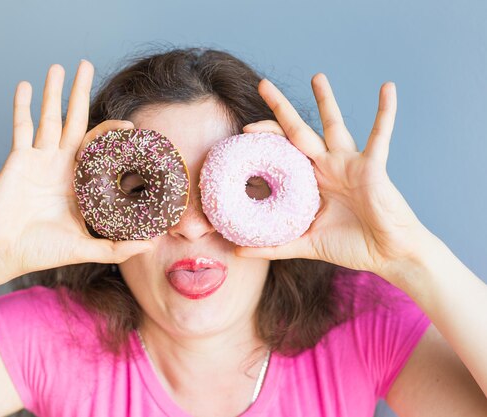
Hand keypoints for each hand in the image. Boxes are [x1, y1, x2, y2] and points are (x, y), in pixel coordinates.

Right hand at [0, 62, 152, 278]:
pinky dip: (22, 107)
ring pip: (48, 118)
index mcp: (77, 180)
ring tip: (59, 67)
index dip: (112, 133)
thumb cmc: (41, 250)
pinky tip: (26, 86)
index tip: (130, 125)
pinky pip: (20, 128)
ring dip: (53, 92)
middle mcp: (59, 164)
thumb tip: (151, 244)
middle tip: (86, 65)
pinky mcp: (17, 159)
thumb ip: (117, 247)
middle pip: (73, 120)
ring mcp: (38, 159)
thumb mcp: (85, 248)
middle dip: (79, 92)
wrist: (3, 253)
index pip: (97, 147)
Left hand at [236, 74, 428, 282]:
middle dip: (280, 108)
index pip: (282, 152)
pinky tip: (387, 88)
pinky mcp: (373, 167)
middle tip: (263, 84)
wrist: (389, 255)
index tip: (243, 131)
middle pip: (298, 131)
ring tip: (316, 76)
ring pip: (334, 125)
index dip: (265, 140)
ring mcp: (350, 164)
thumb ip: (273, 246)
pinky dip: (385, 112)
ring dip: (326, 100)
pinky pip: (380, 135)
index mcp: (311, 181)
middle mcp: (327, 167)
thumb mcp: (306, 244)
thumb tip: (237, 252)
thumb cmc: (352, 246)